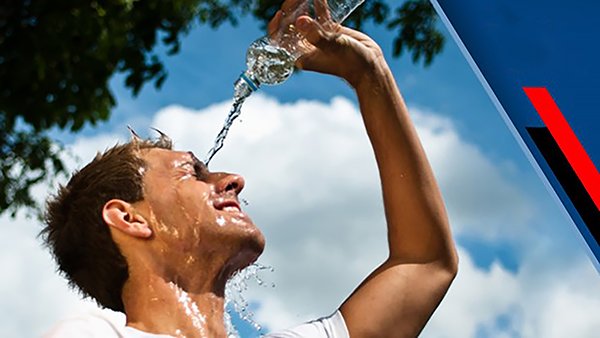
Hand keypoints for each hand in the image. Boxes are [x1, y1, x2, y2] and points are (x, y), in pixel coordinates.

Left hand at [267, 0, 385, 87]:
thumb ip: (316, 35)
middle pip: (291, 26)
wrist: (369, 66)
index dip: (276, 27)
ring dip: (302, 6)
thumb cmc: (350, 63)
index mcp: (301, 55)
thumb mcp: (332, 47)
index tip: (280, 14)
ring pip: (304, 18)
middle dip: (290, 11)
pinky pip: (320, 15)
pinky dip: (318, 5)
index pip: (280, 40)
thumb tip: (299, 21)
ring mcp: (318, 38)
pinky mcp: (330, 31)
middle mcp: (307, 46)